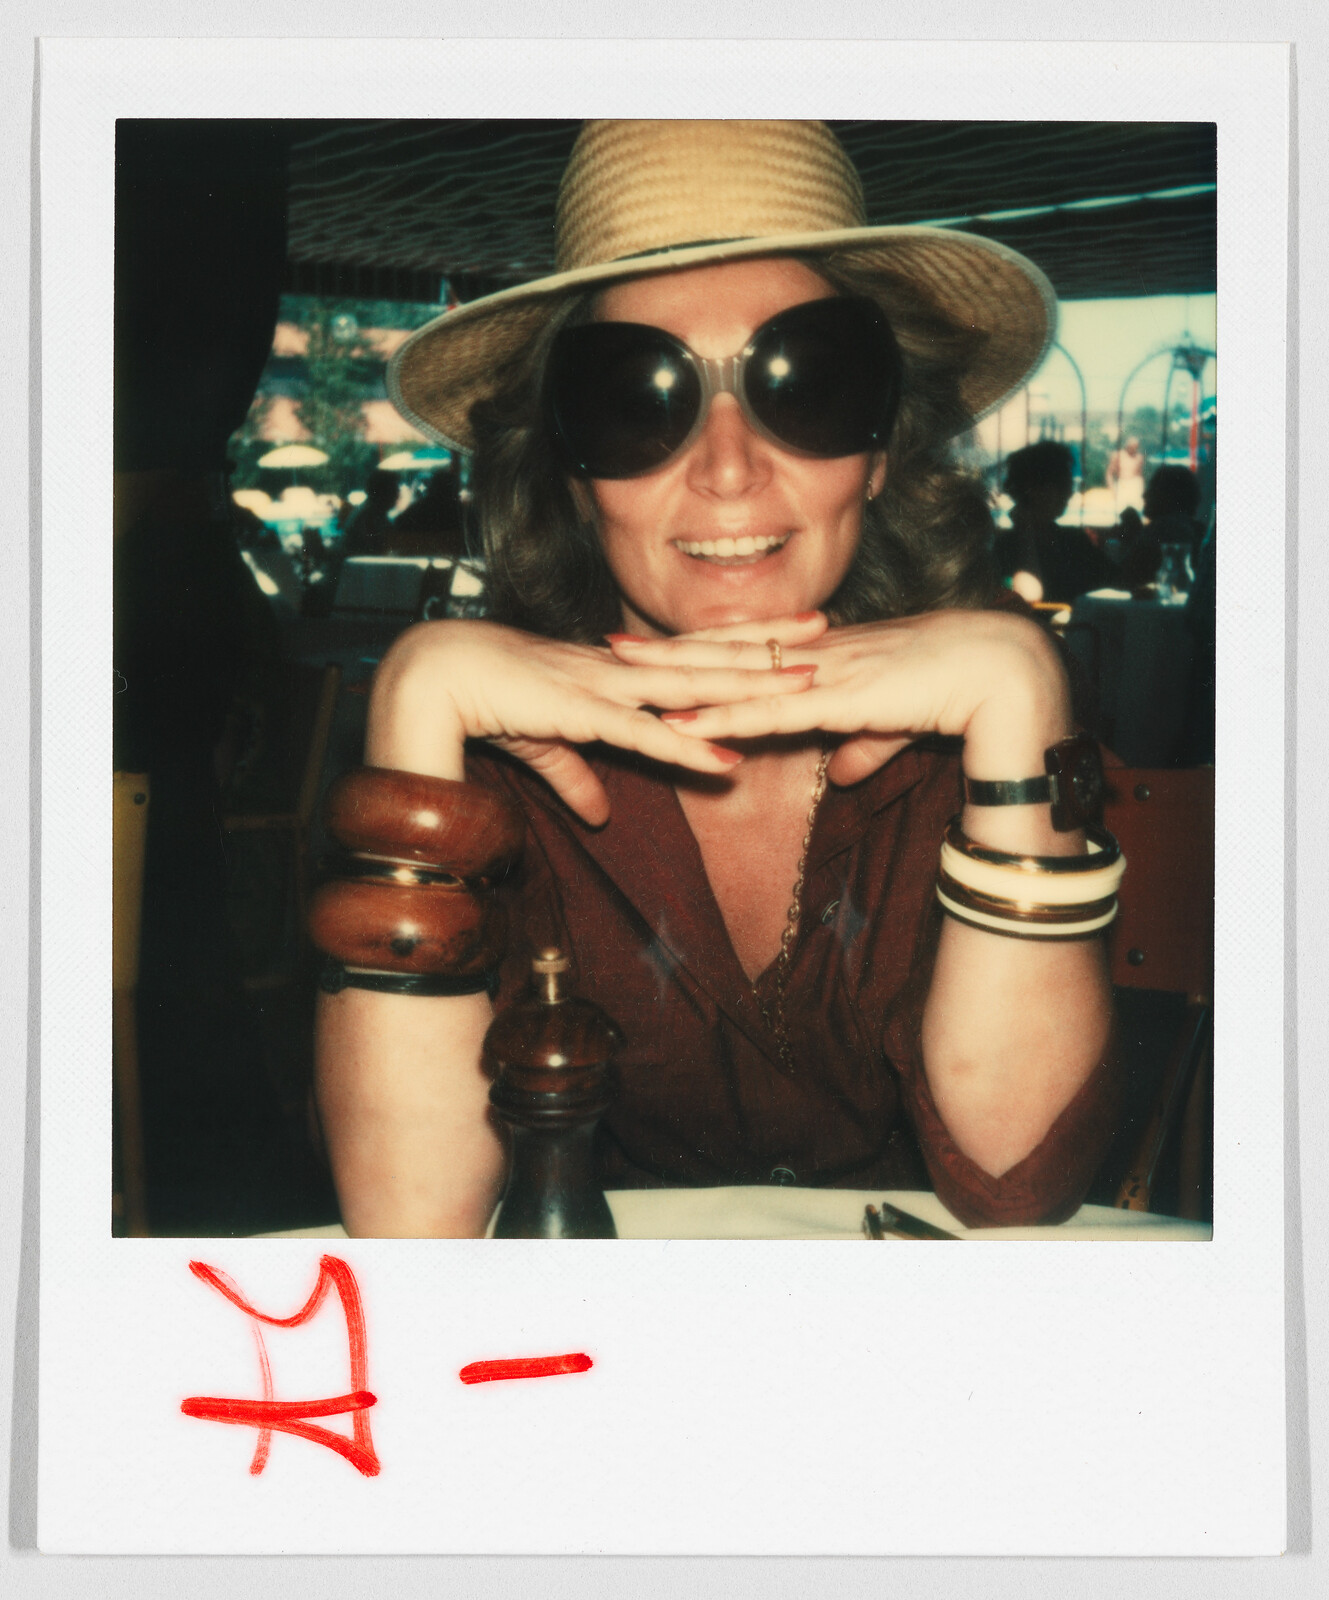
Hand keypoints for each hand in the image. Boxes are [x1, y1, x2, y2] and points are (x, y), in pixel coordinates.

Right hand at [366, 617, 821, 823]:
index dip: (741, 640)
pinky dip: (685, 744)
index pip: (692, 647)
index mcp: (615, 668)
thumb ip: (577, 777)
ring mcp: (605, 687)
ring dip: (748, 685)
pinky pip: (643, 732)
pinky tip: (725, 754)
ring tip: (803, 683)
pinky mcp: (582, 714)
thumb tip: (600, 815)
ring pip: (692, 683)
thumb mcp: (544, 747)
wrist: (434, 680)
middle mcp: (620, 668)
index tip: (788, 632)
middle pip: (709, 651)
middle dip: (767, 643)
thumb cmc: (485, 702)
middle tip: (825, 630)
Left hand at [610, 609, 1072, 787]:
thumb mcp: (901, 724)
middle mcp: (818, 655)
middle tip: (608, 644)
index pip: (754, 646)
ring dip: (676, 680)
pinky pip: (764, 713)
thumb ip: (866, 744)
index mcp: (832, 654)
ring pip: (734, 677)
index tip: (658, 644)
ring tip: (622, 675)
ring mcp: (823, 673)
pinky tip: (679, 725)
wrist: (1007, 671)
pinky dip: (718, 720)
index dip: (703, 646)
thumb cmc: (964, 689)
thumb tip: (841, 773)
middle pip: (727, 651)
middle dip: (667, 651)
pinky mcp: (837, 700)